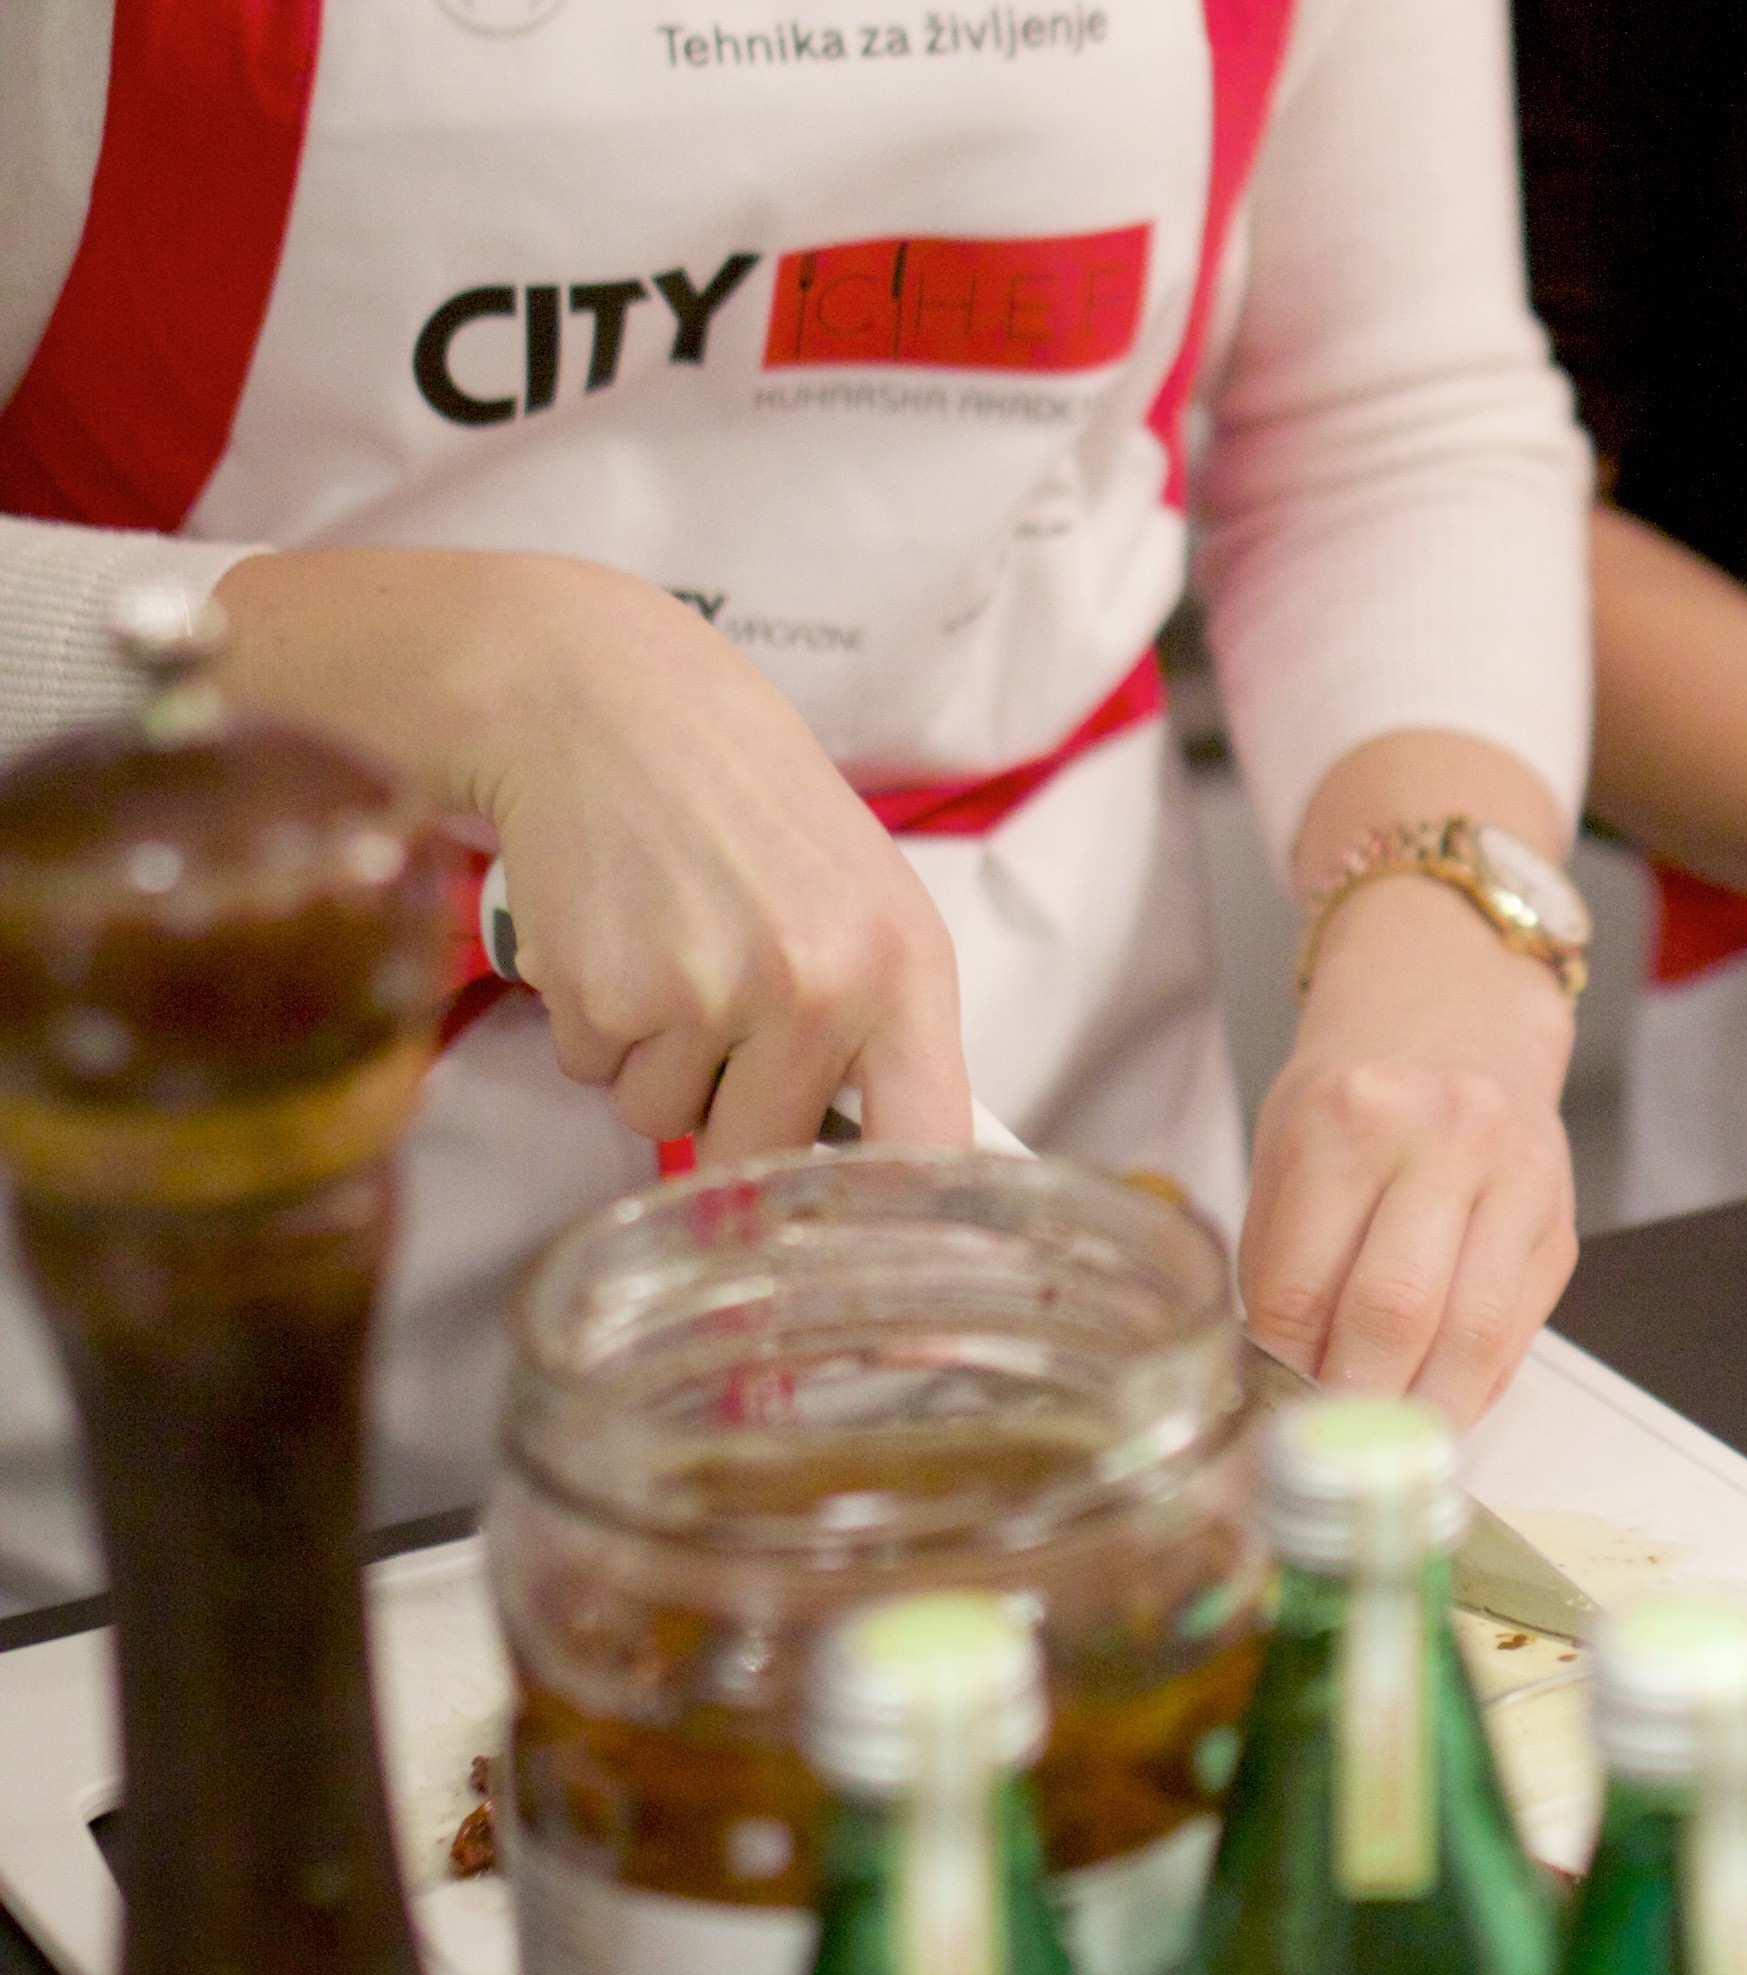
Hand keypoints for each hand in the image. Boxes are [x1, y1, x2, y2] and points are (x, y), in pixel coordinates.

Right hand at [210, 543, 973, 1155]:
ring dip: (649, 1053)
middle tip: (714, 1005)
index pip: (929, 1144)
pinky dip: (588, 1020)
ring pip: (660, 1116)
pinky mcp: (609, 996)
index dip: (894, 1228)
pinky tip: (607, 926)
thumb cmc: (740, 799)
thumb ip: (878, 1022)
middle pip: (763, 1159)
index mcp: (906, 964)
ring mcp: (711, 997)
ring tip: (662, 936)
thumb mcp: (857, 890)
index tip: (866, 1272)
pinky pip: (591, 1071)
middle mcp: (819, 988)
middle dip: (725, 1110)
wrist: (605, 702)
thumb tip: (894, 1170)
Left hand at [1240, 873, 1577, 1426]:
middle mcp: (1445, 1138)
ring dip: (1422, 1414)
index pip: (1305, 1287)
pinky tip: (1436, 1407)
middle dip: (1352, 1405)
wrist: (1457, 1009)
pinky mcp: (1561, 1222)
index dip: (1282, 1375)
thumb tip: (1276, 1388)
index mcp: (1352, 1117)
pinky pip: (1518, 1332)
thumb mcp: (1288, 1144)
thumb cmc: (1358, 1089)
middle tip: (1322, 1455)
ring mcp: (1517, 1178)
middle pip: (1394, 1316)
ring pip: (1472, 1337)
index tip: (1264, 1423)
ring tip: (1381, 1451)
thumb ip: (1283, 1260)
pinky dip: (1473, 1387)